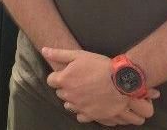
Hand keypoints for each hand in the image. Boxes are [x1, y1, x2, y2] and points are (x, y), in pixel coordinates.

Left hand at [42, 47, 159, 124]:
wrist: (122, 80)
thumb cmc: (100, 66)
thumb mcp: (79, 55)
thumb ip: (59, 54)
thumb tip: (44, 50)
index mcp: (64, 80)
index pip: (51, 80)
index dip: (58, 76)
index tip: (67, 74)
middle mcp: (69, 95)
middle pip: (60, 93)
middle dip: (66, 88)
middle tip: (78, 81)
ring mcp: (79, 106)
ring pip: (68, 105)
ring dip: (73, 99)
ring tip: (84, 92)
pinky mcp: (90, 115)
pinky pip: (79, 116)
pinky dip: (82, 111)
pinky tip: (88, 103)